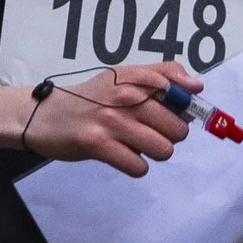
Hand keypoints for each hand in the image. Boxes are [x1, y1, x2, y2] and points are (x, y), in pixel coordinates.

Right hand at [20, 60, 198, 176]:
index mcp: (134, 78)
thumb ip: (161, 75)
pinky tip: (121, 155)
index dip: (185, 109)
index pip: (180, 90)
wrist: (45, 115)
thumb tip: (197, 87)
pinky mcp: (98, 145)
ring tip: (135, 145)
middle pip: (178, 128)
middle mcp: (126, 96)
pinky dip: (135, 166)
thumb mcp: (123, 77)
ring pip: (162, 150)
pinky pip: (138, 167)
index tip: (172, 114)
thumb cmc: (90, 98)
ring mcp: (112, 122)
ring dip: (153, 153)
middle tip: (147, 132)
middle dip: (168, 136)